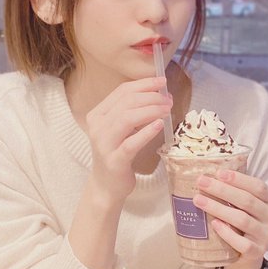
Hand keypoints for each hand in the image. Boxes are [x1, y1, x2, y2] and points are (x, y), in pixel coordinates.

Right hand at [86, 76, 170, 201]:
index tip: (163, 82)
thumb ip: (132, 111)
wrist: (107, 186)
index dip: (144, 84)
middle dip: (152, 97)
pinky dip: (147, 132)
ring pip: (128, 118)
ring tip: (168, 110)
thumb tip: (160, 94)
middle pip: (127, 102)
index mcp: (98, 114)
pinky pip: (131, 143)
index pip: (122, 91)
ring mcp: (104, 144)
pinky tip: (160, 125)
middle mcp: (97, 126)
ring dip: (152, 110)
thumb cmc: (118, 153)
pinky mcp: (114, 160)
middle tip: (169, 100)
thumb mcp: (120, 129)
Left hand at [193, 169, 267, 268]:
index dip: (239, 179)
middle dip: (222, 190)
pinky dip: (227, 233)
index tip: (218, 173)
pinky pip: (242, 243)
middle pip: (247, 201)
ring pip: (242, 220)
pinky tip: (214, 224)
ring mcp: (267, 237)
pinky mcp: (257, 253)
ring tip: (199, 200)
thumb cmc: (244, 221)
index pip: (258, 186)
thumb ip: (236, 191)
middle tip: (201, 182)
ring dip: (218, 208)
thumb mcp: (247, 205)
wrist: (248, 255)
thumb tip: (209, 175)